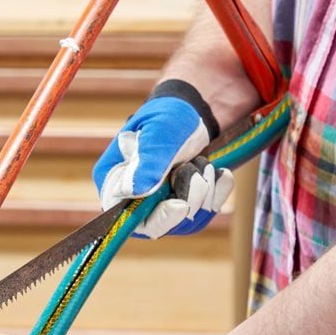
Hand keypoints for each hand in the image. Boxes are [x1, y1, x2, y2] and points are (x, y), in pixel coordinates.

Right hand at [93, 79, 232, 237]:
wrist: (190, 112)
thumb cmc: (167, 116)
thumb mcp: (158, 133)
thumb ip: (147, 162)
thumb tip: (132, 192)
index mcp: (114, 182)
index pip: (129, 218)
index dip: (158, 217)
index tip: (182, 205)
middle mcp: (134, 199)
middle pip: (163, 223)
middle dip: (189, 197)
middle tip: (195, 167)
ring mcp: (160, 204)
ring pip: (188, 219)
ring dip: (204, 190)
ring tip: (202, 162)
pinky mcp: (183, 203)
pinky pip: (205, 212)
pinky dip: (217, 192)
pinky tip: (221, 174)